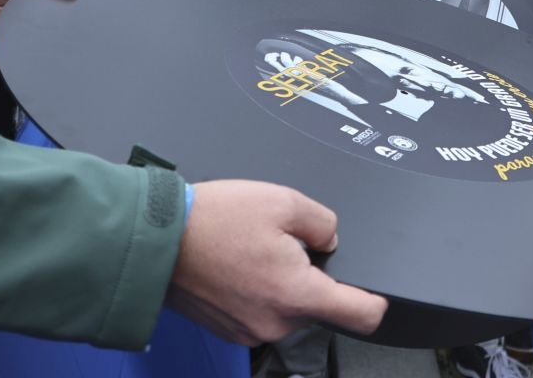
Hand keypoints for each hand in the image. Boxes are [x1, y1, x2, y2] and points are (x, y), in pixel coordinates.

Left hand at [0, 0, 80, 63]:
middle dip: (68, 5)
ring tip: (50, 12)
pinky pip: (41, 46)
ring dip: (58, 22)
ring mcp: (33, 31)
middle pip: (67, 12)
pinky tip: (41, 30)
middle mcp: (40, 12)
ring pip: (58, 30)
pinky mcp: (23, 49)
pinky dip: (43, 40)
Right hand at [167, 180, 386, 343]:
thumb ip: (323, 221)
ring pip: (288, 306)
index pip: (361, 315)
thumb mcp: (283, 200)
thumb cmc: (211, 221)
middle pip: (319, 304)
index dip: (376, 300)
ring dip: (282, 281)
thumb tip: (331, 237)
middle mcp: (276, 322)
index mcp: (296, 295)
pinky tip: (238, 263)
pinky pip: (261, 310)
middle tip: (282, 242)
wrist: (155, 240)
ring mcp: (250, 331)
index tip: (378, 291)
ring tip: (253, 249)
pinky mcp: (230, 329)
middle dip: (311, 273)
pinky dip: (258, 289)